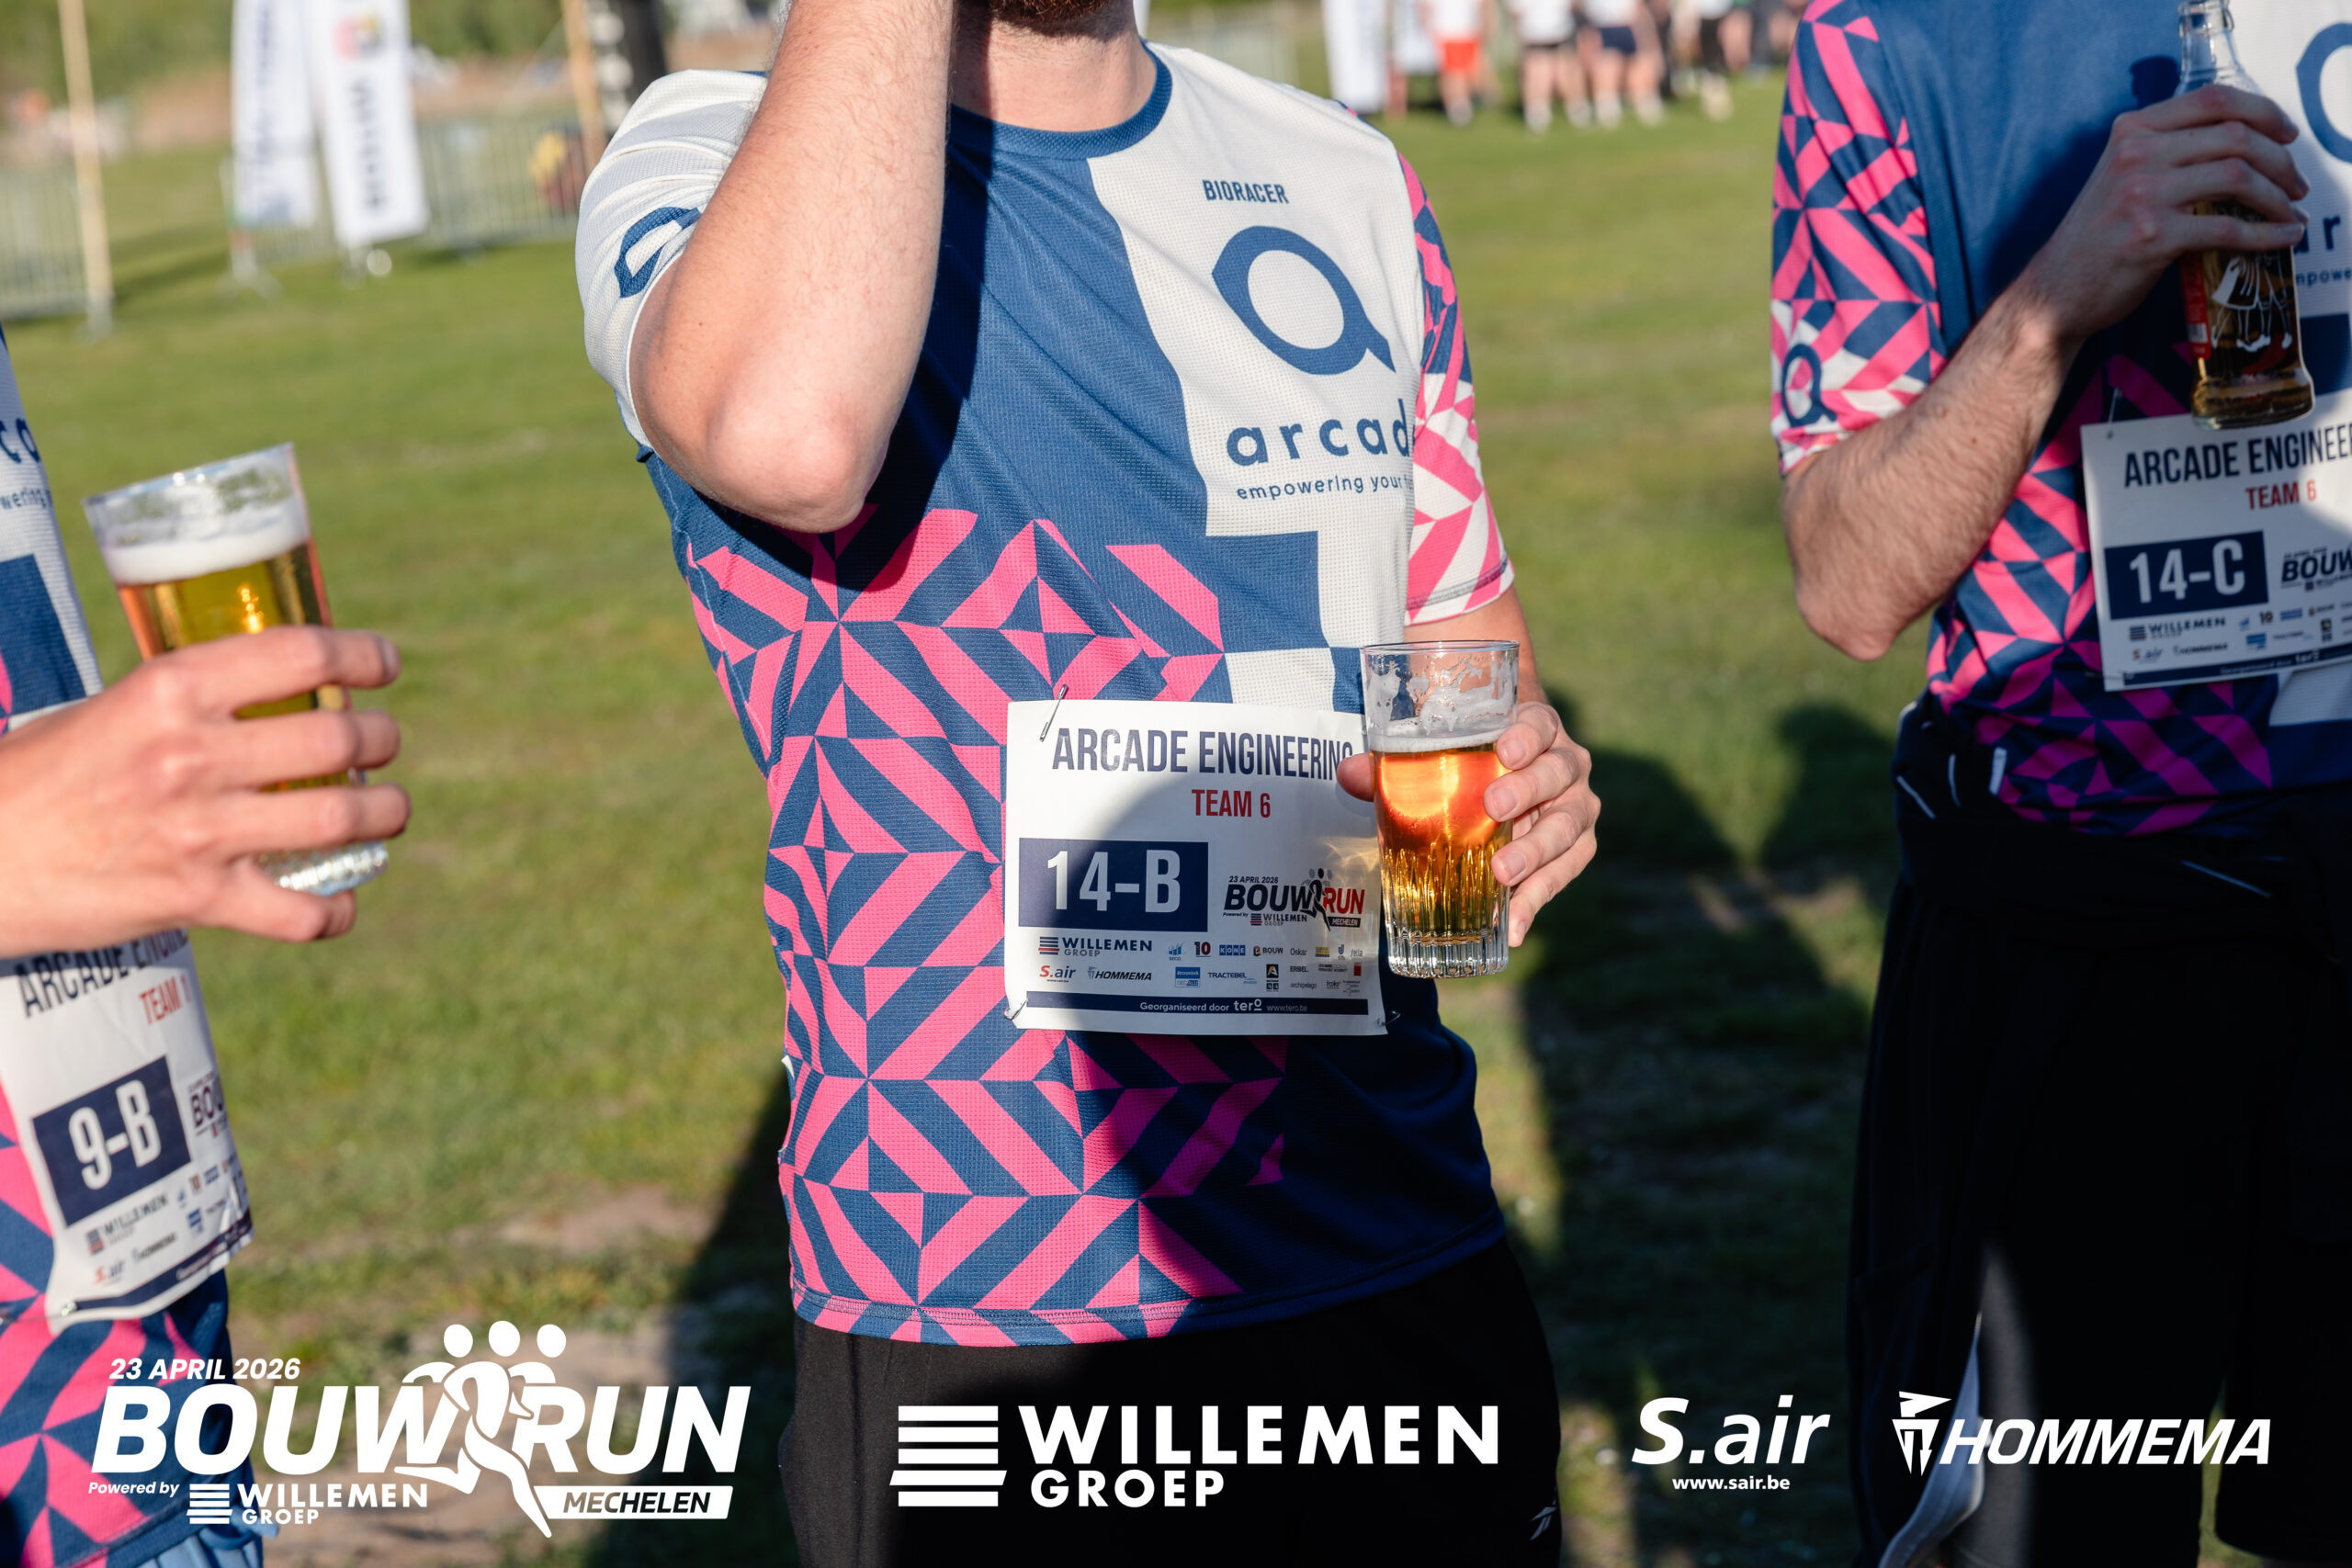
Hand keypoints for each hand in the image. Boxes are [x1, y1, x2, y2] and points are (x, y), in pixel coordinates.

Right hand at [0, 626, 409, 953]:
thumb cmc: (42, 775)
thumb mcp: (116, 708)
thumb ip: (192, 703)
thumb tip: (281, 693)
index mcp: (170, 690)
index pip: (300, 654)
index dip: (361, 656)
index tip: (384, 665)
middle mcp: (190, 755)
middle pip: (337, 736)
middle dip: (382, 739)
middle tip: (383, 744)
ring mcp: (198, 830)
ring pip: (339, 818)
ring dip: (385, 814)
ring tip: (388, 811)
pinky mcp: (195, 898)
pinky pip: (300, 914)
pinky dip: (335, 912)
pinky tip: (341, 902)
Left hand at [1339, 701, 1598, 946]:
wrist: (1511, 778)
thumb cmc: (1473, 761)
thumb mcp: (1441, 756)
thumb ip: (1394, 765)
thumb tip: (1348, 775)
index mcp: (1537, 729)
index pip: (1540, 724)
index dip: (1528, 735)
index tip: (1506, 749)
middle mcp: (1566, 764)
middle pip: (1557, 773)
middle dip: (1528, 791)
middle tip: (1494, 807)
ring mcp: (1574, 807)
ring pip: (1567, 826)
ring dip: (1537, 851)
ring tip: (1503, 873)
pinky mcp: (1575, 847)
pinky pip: (1564, 873)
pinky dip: (1538, 899)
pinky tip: (1512, 925)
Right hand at [2016, 84, 2306, 349]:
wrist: (2055, 292)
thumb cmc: (2096, 238)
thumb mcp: (2122, 177)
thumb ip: (2166, 153)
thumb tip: (2239, 146)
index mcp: (2131, 131)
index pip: (2213, 99)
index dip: (2263, 110)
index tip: (2287, 133)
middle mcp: (2136, 154)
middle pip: (2235, 136)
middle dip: (2280, 160)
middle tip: (2296, 184)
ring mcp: (2142, 195)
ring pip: (2237, 177)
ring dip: (2277, 196)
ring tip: (2290, 212)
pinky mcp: (2152, 237)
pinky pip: (2227, 227)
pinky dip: (2265, 234)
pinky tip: (2281, 239)